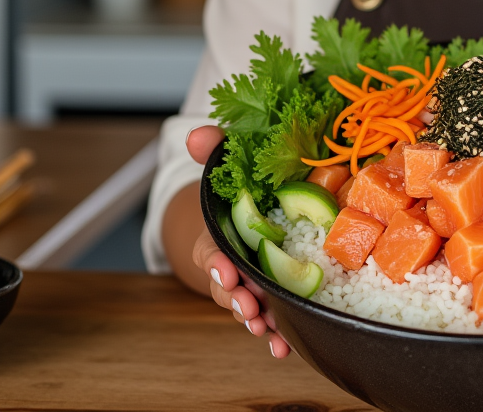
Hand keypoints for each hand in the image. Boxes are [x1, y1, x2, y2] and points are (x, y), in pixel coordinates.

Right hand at [187, 125, 291, 358]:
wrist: (246, 212)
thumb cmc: (237, 190)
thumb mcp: (227, 165)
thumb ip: (214, 149)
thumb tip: (198, 135)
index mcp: (217, 236)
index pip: (209, 252)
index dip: (214, 262)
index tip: (224, 268)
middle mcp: (231, 264)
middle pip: (227, 288)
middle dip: (235, 299)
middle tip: (248, 307)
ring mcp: (251, 281)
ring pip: (249, 306)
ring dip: (256, 321)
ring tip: (268, 332)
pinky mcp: (274, 291)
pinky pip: (273, 315)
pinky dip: (277, 333)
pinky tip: (284, 346)